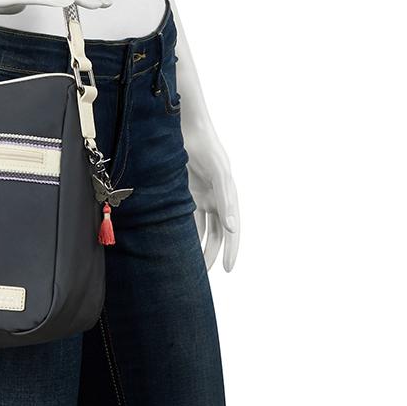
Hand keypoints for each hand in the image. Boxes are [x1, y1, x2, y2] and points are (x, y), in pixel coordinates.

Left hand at [185, 129, 239, 272]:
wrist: (186, 130)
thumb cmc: (207, 148)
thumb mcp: (219, 173)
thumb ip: (225, 200)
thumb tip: (232, 228)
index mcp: (228, 198)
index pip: (231, 231)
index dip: (231, 250)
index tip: (227, 268)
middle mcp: (215, 201)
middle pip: (214, 235)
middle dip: (210, 254)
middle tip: (203, 275)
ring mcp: (199, 198)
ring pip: (198, 229)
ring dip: (195, 246)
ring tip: (188, 265)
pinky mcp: (183, 194)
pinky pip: (184, 217)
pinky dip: (181, 231)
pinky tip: (175, 244)